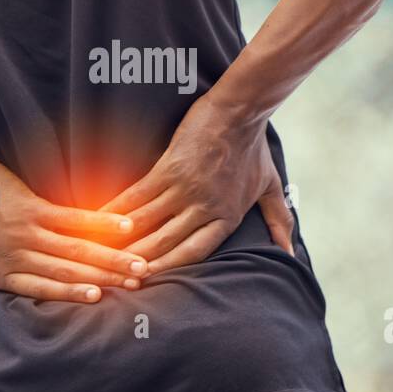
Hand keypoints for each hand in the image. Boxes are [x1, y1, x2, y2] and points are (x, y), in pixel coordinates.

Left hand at [0, 157, 145, 308]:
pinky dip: (100, 223)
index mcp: (5, 274)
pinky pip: (73, 220)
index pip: (45, 290)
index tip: (102, 300)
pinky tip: (125, 226)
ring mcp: (28, 233)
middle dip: (104, 281)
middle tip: (136, 286)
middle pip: (67, 274)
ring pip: (75, 251)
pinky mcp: (34, 208)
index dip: (74, 296)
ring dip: (110, 258)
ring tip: (138, 265)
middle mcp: (19, 257)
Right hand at [100, 97, 294, 276]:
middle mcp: (206, 208)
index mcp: (227, 218)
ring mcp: (186, 189)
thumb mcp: (270, 188)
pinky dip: (118, 208)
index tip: (149, 280)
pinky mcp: (169, 168)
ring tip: (102, 250)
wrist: (239, 111)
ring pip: (149, 223)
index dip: (170, 269)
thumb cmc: (253, 149)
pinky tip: (102, 216)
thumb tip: (290, 254)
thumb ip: (279, 222)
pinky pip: (139, 195)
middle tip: (116, 272)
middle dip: (140, 260)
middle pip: (167, 243)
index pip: (194, 254)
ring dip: (124, 238)